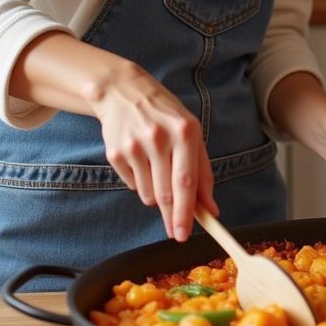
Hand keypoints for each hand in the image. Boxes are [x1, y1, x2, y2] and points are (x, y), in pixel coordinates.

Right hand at [91, 64, 216, 241]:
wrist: (124, 92)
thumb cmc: (166, 115)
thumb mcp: (191, 133)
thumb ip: (203, 172)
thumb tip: (210, 209)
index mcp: (184, 132)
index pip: (186, 181)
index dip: (187, 212)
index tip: (186, 234)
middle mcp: (158, 138)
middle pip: (165, 193)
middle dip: (173, 217)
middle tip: (177, 232)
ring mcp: (134, 146)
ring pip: (148, 194)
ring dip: (156, 196)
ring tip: (159, 172)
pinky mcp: (114, 153)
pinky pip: (133, 185)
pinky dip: (141, 183)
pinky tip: (143, 162)